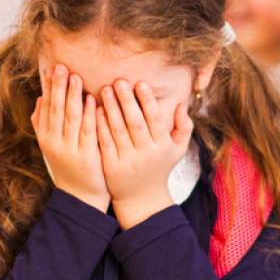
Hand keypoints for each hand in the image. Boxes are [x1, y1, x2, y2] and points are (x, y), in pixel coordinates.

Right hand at [32, 64, 108, 210]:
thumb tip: (38, 100)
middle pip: (56, 110)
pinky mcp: (87, 158)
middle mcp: (54, 143)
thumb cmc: (69, 167)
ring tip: (77, 77)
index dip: (49, 88)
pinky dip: (89, 115)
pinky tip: (93, 100)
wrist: (81, 197)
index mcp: (46, 138)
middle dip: (59, 87)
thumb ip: (43, 124)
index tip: (52, 68)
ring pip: (70, 119)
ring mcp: (70, 151)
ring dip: (73, 96)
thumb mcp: (52, 147)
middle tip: (62, 66)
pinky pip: (87, 132)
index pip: (46, 108)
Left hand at [96, 80, 191, 228]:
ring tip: (105, 89)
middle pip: (135, 123)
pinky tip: (95, 110)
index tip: (140, 83)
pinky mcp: (111, 167)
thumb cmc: (159, 168)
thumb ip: (183, 127)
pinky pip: (105, 143)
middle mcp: (146, 154)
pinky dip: (100, 126)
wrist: (141, 199)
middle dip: (127, 101)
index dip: (148, 101)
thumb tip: (181, 105)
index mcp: (162, 147)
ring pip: (118, 131)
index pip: (155, 120)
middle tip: (119, 80)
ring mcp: (128, 162)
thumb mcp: (177, 150)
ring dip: (111, 109)